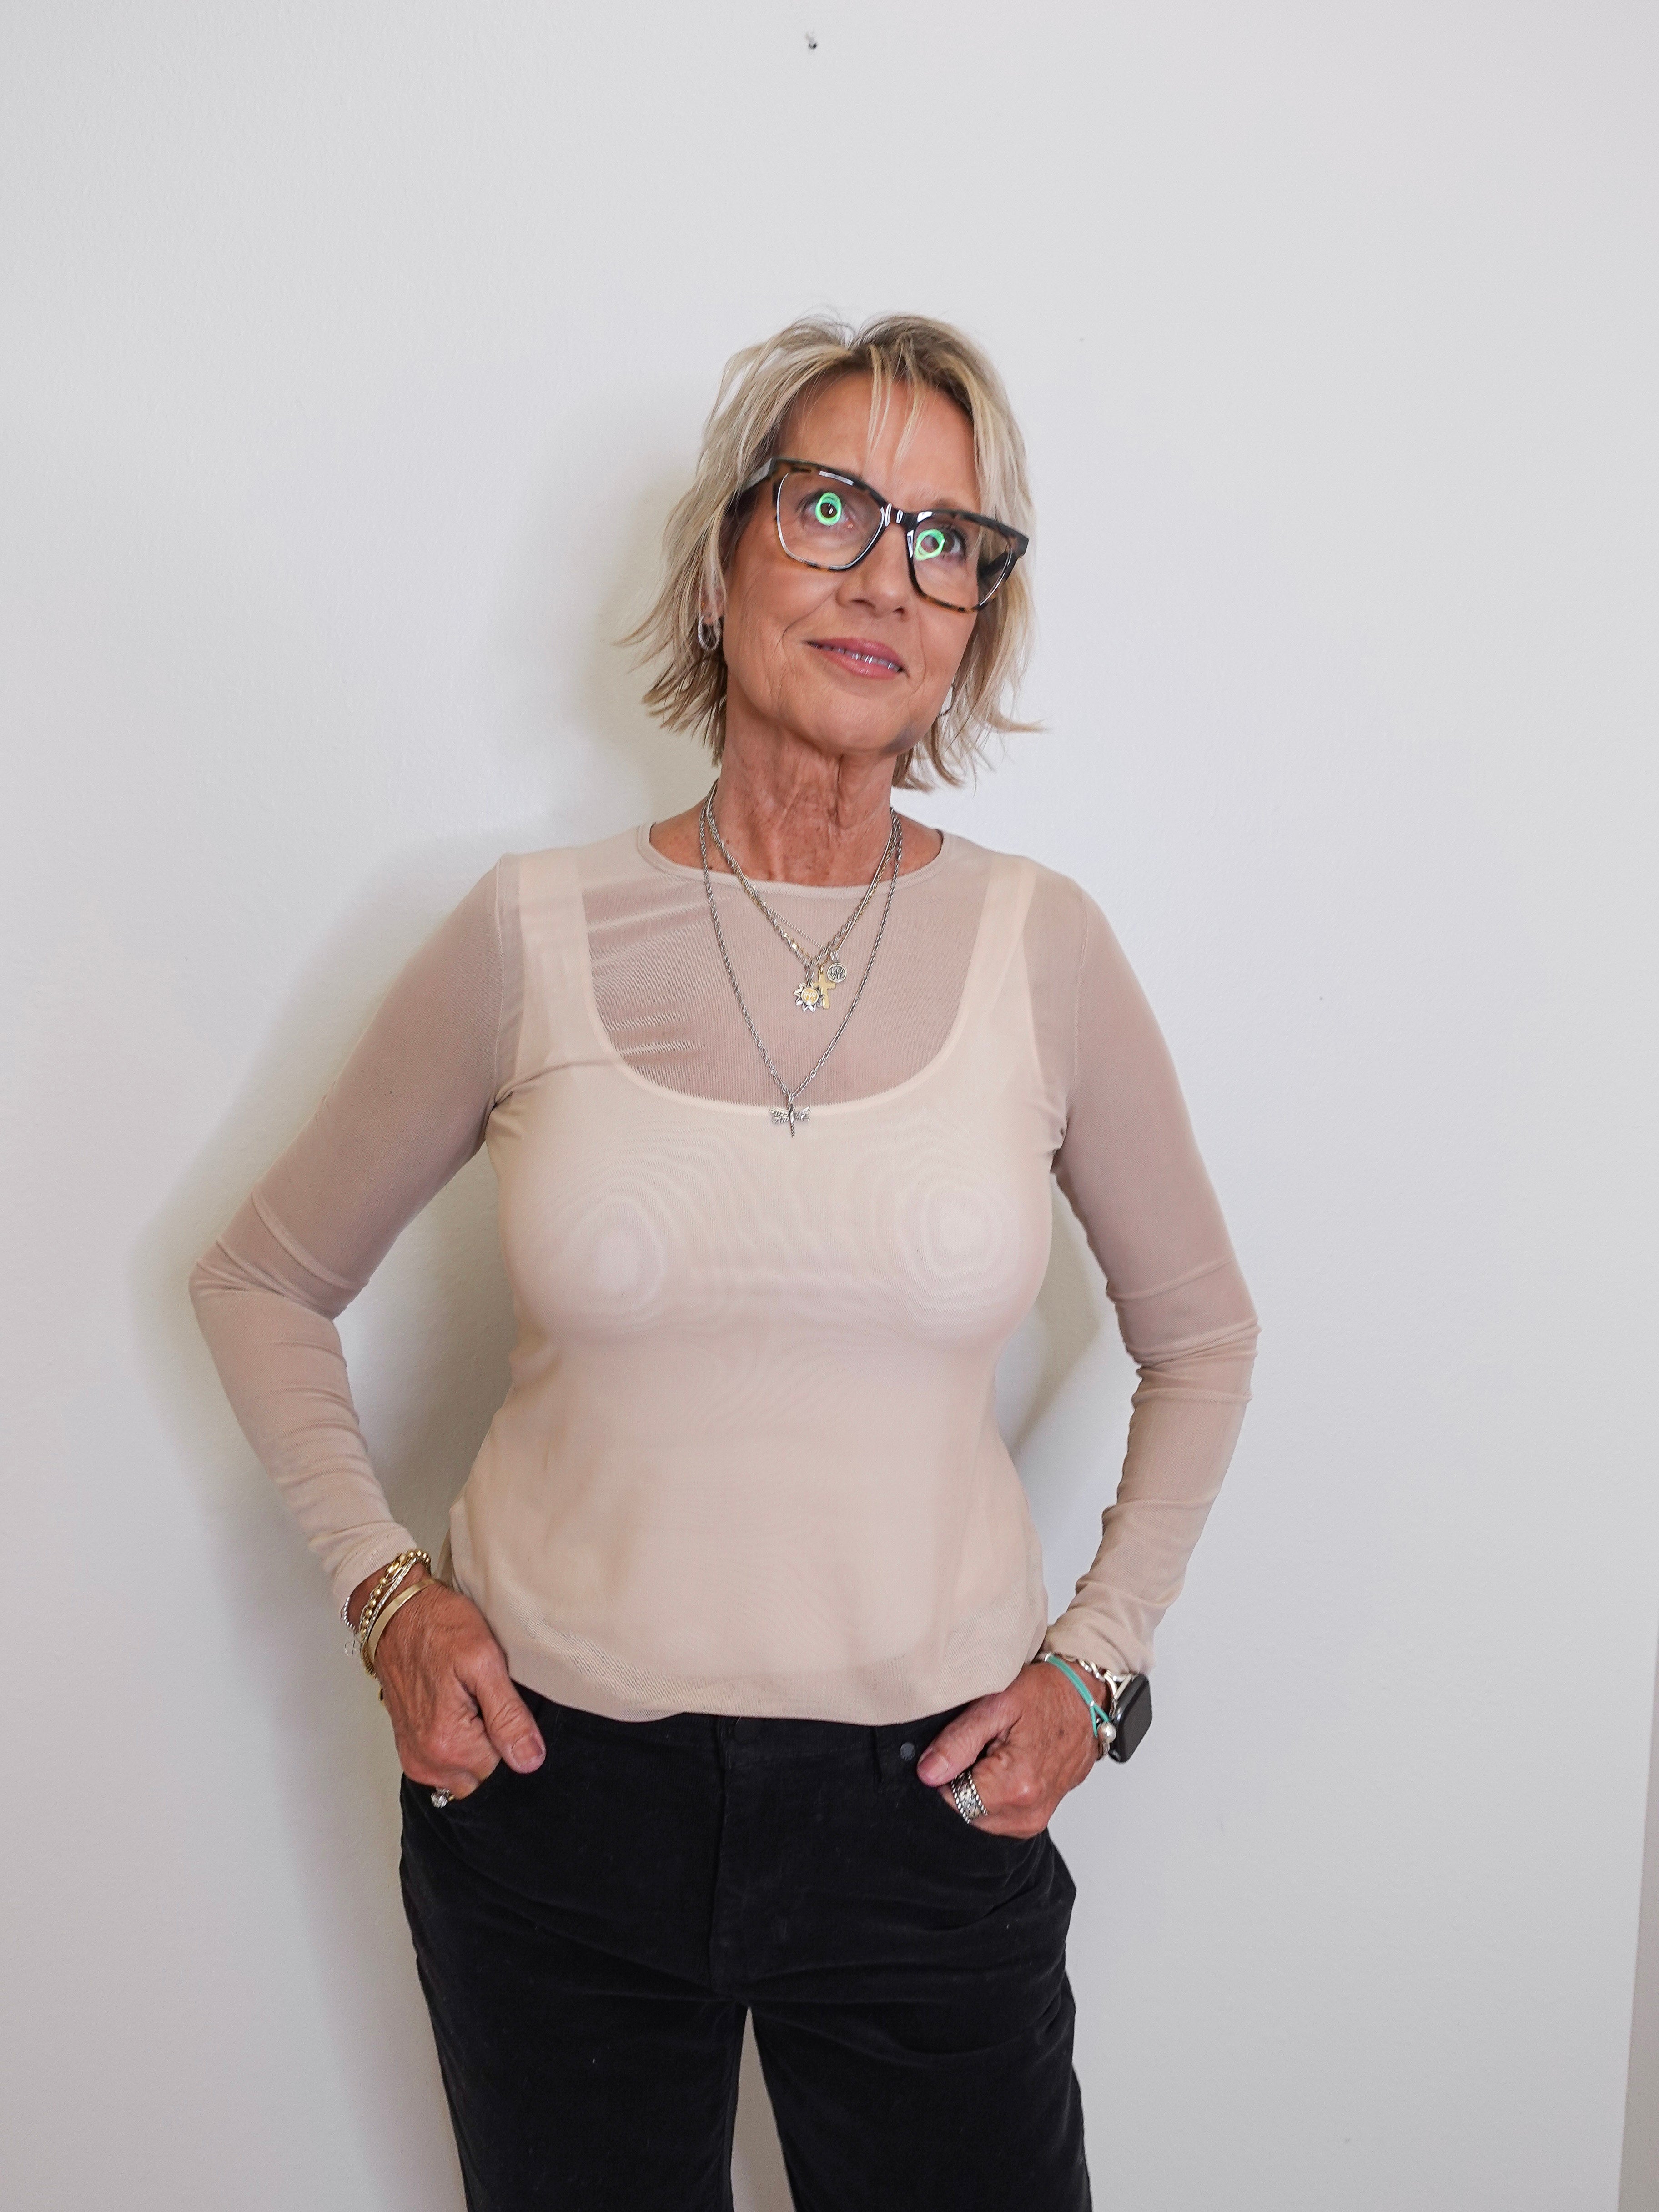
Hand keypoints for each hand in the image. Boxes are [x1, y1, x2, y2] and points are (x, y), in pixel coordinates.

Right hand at [348, 1569, 545, 1799]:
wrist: (396, 1612)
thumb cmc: (439, 1627)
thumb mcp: (484, 1661)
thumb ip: (508, 1716)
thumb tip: (530, 1761)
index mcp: (448, 1744)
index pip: (505, 1767)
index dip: (512, 1735)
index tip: (501, 1702)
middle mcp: (427, 1760)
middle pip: (484, 1773)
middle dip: (494, 1745)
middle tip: (486, 1699)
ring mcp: (415, 1756)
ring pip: (466, 1772)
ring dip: (475, 1745)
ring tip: (471, 1702)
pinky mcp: (409, 1747)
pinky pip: (446, 1766)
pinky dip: (457, 1744)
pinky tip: (458, 1709)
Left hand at [915, 1660, 1098, 1836]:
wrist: (1084, 1698)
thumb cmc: (1043, 1694)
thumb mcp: (995, 1704)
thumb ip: (958, 1742)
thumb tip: (927, 1775)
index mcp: (1015, 1785)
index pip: (951, 1799)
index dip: (944, 1772)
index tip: (958, 1747)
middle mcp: (1028, 1812)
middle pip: (965, 1811)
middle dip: (962, 1781)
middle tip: (980, 1746)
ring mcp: (1035, 1819)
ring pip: (980, 1816)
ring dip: (978, 1789)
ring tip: (995, 1753)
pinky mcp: (1038, 1819)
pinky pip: (998, 1816)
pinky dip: (993, 1795)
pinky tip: (1005, 1766)